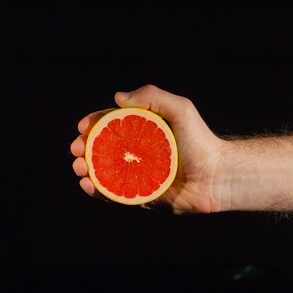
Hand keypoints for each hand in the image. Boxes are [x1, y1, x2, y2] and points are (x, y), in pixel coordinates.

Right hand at [70, 84, 226, 213]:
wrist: (216, 177)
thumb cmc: (200, 141)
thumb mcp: (180, 109)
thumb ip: (152, 96)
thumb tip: (117, 98)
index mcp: (144, 131)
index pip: (112, 125)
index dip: (94, 124)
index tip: (82, 127)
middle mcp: (138, 153)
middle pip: (103, 149)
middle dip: (84, 148)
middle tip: (76, 150)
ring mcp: (138, 175)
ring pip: (104, 172)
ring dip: (86, 170)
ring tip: (79, 168)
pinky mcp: (141, 196)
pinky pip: (115, 194)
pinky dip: (98, 191)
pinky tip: (88, 186)